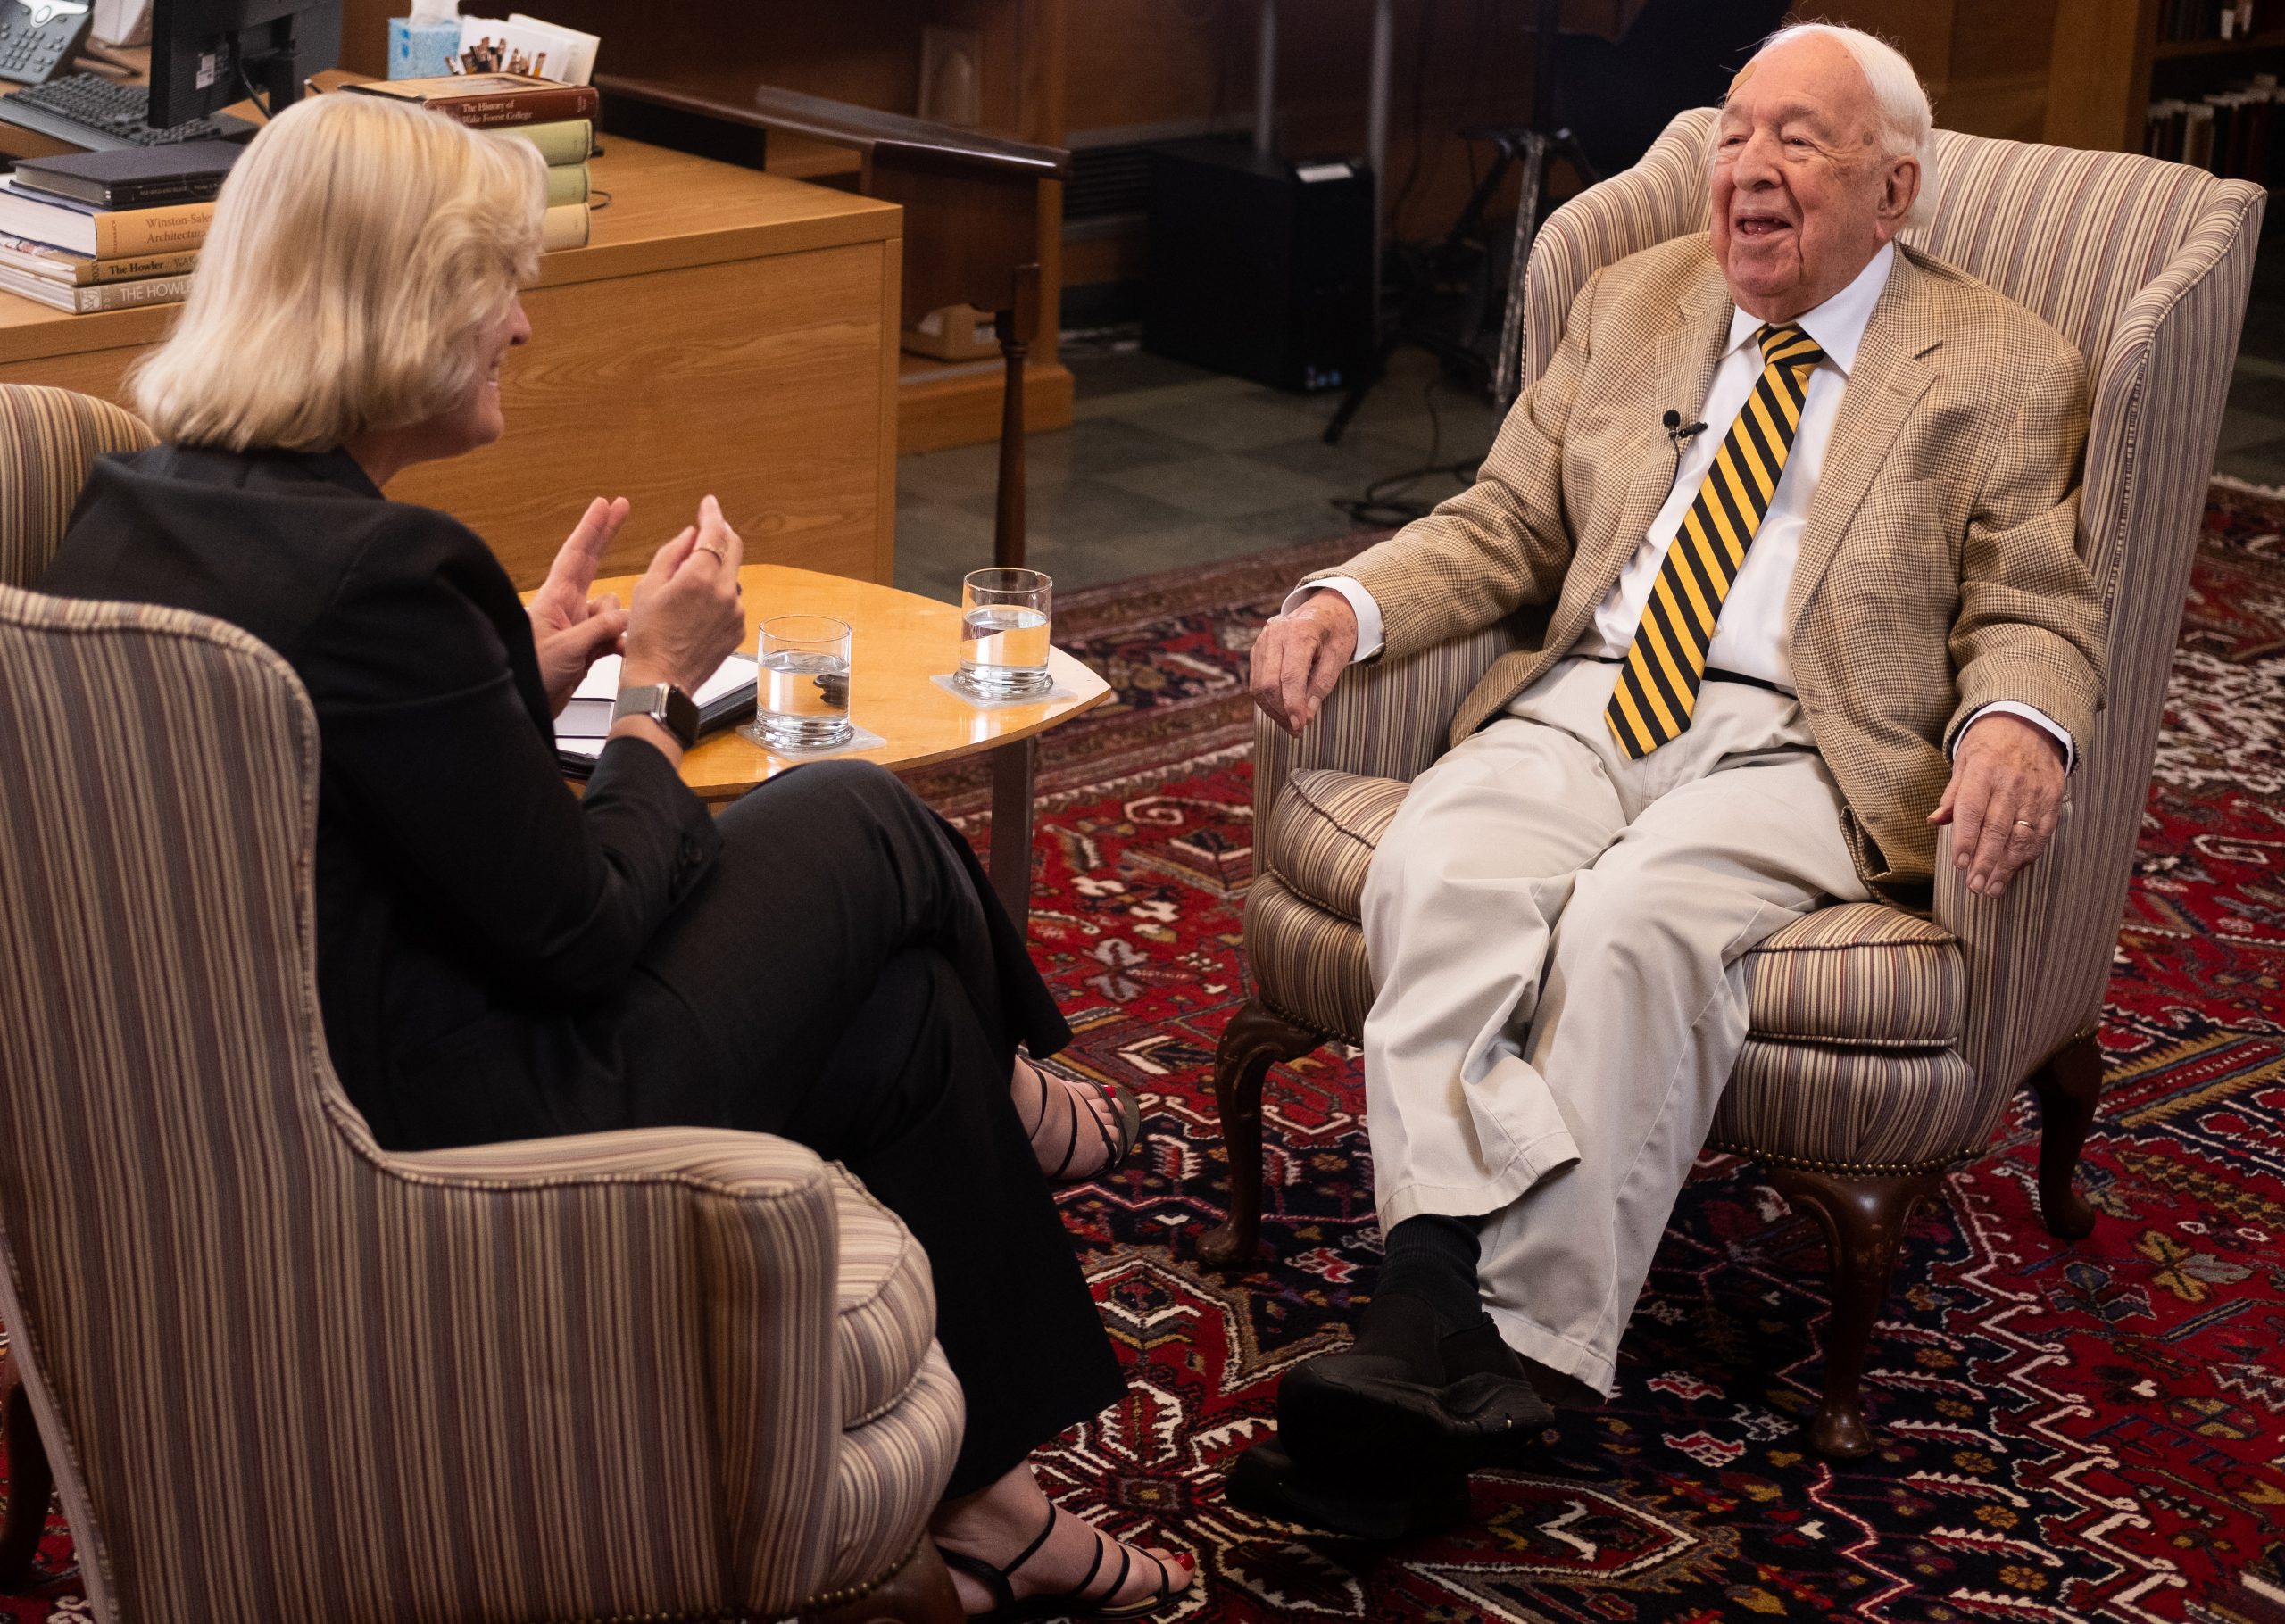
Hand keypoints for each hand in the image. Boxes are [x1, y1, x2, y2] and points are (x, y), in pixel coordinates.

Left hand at [528, 496, 630, 714]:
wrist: (521, 706)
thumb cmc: (528, 673)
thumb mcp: (566, 649)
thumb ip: (599, 628)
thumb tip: (624, 615)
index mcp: (555, 600)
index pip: (576, 554)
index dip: (592, 527)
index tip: (606, 504)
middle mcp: (567, 608)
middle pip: (592, 563)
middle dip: (607, 536)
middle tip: (622, 508)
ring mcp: (577, 626)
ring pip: (612, 609)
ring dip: (619, 621)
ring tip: (608, 644)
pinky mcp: (586, 647)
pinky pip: (613, 634)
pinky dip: (620, 641)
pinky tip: (620, 653)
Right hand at [621, 494, 746, 697]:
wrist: (661, 679)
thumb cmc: (647, 637)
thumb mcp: (648, 586)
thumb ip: (672, 554)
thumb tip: (690, 535)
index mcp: (700, 578)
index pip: (714, 532)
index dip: (712, 514)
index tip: (709, 504)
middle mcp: (724, 593)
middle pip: (734, 548)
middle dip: (721, 534)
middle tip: (707, 530)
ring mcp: (735, 612)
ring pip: (731, 576)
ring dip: (717, 569)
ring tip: (689, 583)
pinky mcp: (738, 629)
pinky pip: (732, 601)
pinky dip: (719, 595)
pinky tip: (697, 609)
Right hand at [1249, 588, 1357, 735]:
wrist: (1325, 609)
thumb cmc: (1336, 632)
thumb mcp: (1339, 656)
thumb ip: (1322, 685)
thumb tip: (1307, 715)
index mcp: (1300, 631)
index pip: (1290, 676)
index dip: (1293, 705)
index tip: (1301, 726)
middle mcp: (1275, 634)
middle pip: (1269, 683)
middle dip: (1282, 711)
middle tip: (1298, 730)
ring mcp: (1262, 640)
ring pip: (1258, 686)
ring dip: (1273, 710)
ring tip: (1292, 724)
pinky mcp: (1257, 650)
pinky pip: (1257, 681)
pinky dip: (1268, 700)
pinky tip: (1283, 711)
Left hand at [1930, 712, 2067, 897]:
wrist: (2030, 722)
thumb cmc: (1988, 744)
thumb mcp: (1964, 760)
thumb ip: (1952, 794)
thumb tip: (1935, 821)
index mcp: (1984, 770)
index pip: (1972, 810)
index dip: (1966, 840)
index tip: (1960, 865)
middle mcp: (2011, 782)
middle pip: (1997, 829)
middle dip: (1985, 862)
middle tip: (1975, 886)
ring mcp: (2036, 791)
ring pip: (2022, 835)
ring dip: (2007, 866)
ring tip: (1993, 888)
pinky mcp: (2053, 798)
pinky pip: (2043, 832)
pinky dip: (2029, 854)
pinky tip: (2016, 870)